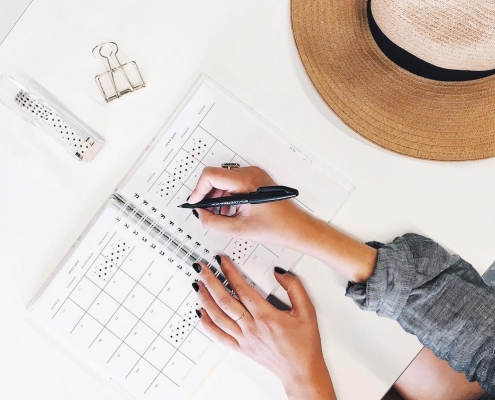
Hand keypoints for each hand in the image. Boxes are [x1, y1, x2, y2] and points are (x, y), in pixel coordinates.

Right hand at [188, 166, 317, 249]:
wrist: (297, 228)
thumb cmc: (277, 228)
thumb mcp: (238, 229)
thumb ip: (213, 222)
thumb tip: (200, 215)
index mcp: (246, 181)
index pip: (210, 175)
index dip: (198, 190)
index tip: (194, 203)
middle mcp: (250, 173)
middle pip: (216, 177)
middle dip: (207, 195)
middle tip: (206, 212)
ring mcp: (254, 174)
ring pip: (224, 180)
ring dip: (217, 196)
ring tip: (221, 214)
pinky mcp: (257, 179)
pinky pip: (234, 183)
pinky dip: (227, 195)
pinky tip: (230, 210)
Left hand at [192, 255, 335, 399]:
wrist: (301, 371)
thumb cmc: (304, 344)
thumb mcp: (307, 311)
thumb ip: (294, 287)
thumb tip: (279, 272)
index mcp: (266, 316)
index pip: (241, 288)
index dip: (229, 272)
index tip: (222, 261)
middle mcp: (251, 327)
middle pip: (224, 301)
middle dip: (210, 281)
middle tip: (202, 268)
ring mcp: (244, 339)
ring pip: (217, 317)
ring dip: (205, 299)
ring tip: (198, 285)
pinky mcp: (241, 348)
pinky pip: (218, 336)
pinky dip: (207, 324)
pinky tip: (201, 313)